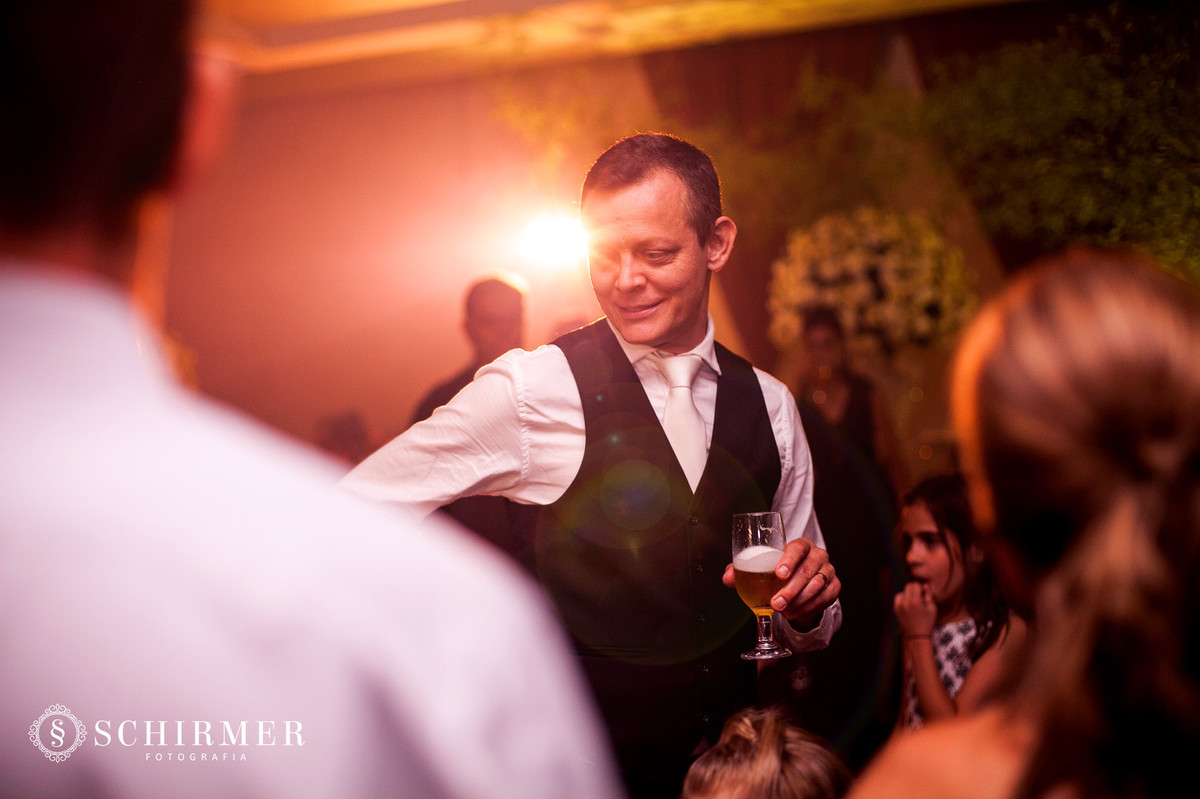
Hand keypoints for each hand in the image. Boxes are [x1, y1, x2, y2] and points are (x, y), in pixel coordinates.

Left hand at [723, 537, 838, 628]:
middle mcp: (818, 555)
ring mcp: (828, 571)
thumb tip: (726, 578)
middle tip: (776, 603)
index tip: (778, 573)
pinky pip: (824, 599)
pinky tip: (794, 613)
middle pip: (806, 571)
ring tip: (783, 610)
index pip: (797, 548)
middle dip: (790, 590)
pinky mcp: (834, 587)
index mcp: (800, 545)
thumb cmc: (777, 573)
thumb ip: (742, 571)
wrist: (799, 586)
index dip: (789, 560)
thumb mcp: (760, 570)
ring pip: (816, 587)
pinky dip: (808, 608)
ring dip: (798, 601)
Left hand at [894, 581, 936, 636]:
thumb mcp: (932, 608)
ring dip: (908, 593)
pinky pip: (898, 598)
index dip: (920, 587)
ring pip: (902, 592)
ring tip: (914, 601)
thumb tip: (924, 585)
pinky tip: (908, 604)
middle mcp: (905, 603)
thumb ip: (929, 595)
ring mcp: (899, 606)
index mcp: (915, 602)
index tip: (924, 593)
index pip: (915, 585)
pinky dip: (903, 598)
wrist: (917, 635)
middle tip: (920, 596)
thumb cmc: (927, 621)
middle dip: (914, 589)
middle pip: (908, 587)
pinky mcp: (896, 609)